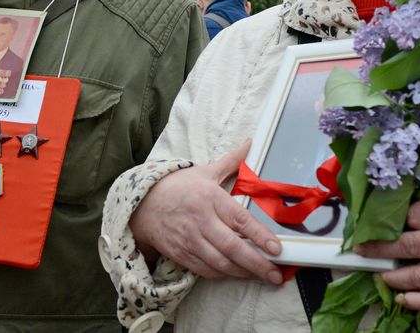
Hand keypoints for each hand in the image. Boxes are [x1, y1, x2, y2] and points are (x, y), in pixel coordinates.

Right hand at [129, 140, 283, 284]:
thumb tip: (250, 144)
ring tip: (262, 275)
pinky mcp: (182, 254)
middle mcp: (201, 221)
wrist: (143, 205)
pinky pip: (206, 270)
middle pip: (232, 248)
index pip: (239, 220)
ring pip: (221, 264)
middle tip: (275, 274)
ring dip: (243, 272)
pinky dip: (224, 274)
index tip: (276, 247)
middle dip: (257, 263)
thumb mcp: (205, 172)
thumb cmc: (178, 187)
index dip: (259, 235)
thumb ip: (231, 162)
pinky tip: (238, 273)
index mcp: (209, 198)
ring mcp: (190, 240)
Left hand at [354, 144, 419, 310]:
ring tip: (378, 271)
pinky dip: (418, 302)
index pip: (414, 216)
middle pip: (408, 246)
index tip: (377, 217)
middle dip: (380, 247)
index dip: (393, 218)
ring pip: (419, 276)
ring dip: (394, 275)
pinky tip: (402, 297)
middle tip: (360, 247)